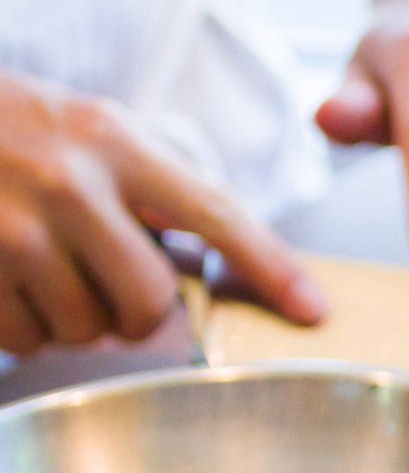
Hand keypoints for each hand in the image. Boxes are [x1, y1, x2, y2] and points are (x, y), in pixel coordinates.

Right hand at [0, 73, 324, 356]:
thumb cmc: (19, 133)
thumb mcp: (96, 134)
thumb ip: (161, 189)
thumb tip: (240, 266)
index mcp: (114, 144)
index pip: (216, 214)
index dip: (271, 268)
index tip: (313, 312)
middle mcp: (66, 183)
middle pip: (150, 302)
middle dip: (138, 313)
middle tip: (110, 286)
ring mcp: (8, 229)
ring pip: (85, 329)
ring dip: (74, 319)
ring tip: (47, 270)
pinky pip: (25, 339)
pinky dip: (25, 328)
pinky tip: (9, 285)